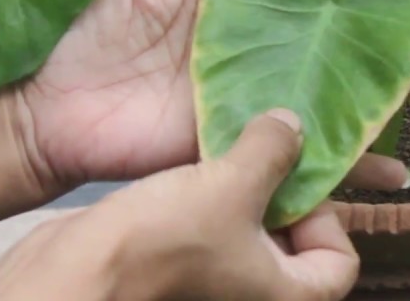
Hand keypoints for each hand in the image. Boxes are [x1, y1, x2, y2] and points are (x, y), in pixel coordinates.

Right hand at [0, 110, 357, 300]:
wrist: (70, 274)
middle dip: (286, 195)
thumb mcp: (232, 185)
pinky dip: (214, 198)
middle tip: (272, 149)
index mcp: (285, 298)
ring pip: (250, 232)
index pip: (339, 264)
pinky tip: (202, 159)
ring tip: (239, 143)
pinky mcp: (176, 268)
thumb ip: (273, 151)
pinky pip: (213, 229)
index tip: (299, 182)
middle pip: (295, 244)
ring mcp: (213, 285)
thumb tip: (294, 125)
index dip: (327, 219)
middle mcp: (253, 296)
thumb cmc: (165, 241)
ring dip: (248, 190)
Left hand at [7, 0, 409, 191]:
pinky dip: (345, 164)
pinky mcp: (237, 143)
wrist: (35, 106)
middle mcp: (253, 45)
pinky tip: (390, 169)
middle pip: (335, 37)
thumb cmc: (72, 27)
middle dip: (388, 34)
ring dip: (384, 93)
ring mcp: (249, 96)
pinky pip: (299, 154)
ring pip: (331, 92)